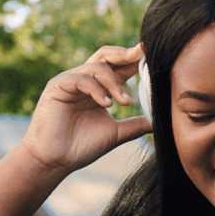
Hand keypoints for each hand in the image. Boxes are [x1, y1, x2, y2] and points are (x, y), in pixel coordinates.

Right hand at [18, 44, 152, 176]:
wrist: (56, 161)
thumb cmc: (82, 147)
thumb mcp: (116, 134)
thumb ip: (135, 125)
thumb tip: (159, 121)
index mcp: (99, 89)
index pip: (119, 68)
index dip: (135, 62)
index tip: (153, 57)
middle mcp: (85, 81)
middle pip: (106, 56)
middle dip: (126, 54)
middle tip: (143, 55)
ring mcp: (71, 81)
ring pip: (97, 66)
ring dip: (115, 83)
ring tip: (125, 103)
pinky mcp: (58, 86)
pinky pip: (81, 78)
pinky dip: (97, 89)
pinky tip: (107, 105)